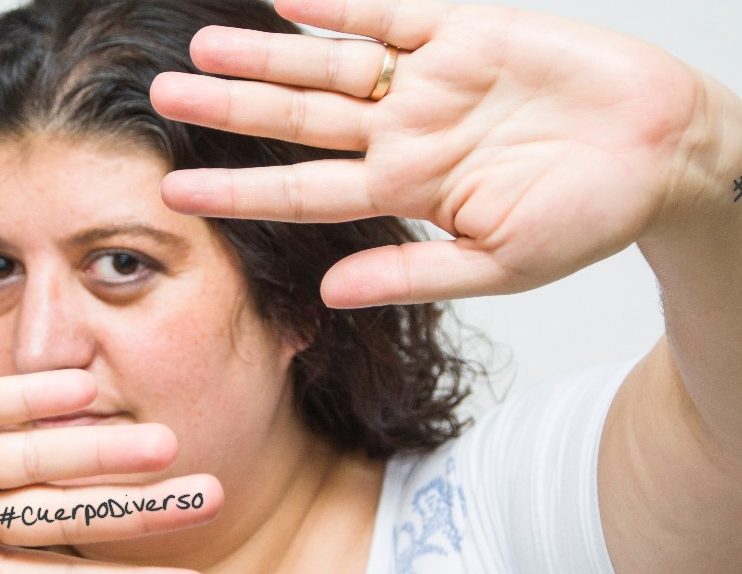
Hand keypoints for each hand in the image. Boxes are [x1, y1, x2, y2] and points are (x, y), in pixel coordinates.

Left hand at [151, 0, 706, 306]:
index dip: (236, 192)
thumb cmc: (588, 218)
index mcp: (405, 193)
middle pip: (295, 121)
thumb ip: (411, 273)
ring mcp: (428, 83)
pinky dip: (336, 5)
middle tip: (162, 99)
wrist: (662, 150)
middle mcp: (402, 135)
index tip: (174, 196)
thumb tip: (328, 294)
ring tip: (201, 47)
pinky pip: (386, 13)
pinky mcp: (464, 33)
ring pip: (326, 66)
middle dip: (228, 109)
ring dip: (264, 56)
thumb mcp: (499, 265)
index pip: (300, 193)